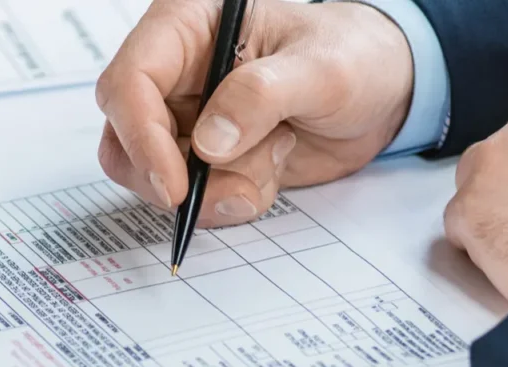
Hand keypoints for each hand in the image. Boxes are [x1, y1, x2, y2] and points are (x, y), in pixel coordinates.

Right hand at [94, 0, 415, 226]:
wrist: (382, 93)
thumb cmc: (353, 56)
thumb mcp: (322, 67)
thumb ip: (263, 96)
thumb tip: (211, 143)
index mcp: (185, 27)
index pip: (129, 83)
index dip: (141, 137)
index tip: (175, 186)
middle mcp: (172, 73)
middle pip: (126, 141)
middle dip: (177, 178)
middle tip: (239, 191)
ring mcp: (184, 120)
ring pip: (155, 178)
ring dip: (215, 191)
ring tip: (274, 160)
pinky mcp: (200, 159)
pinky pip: (191, 198)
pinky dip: (231, 199)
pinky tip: (272, 166)